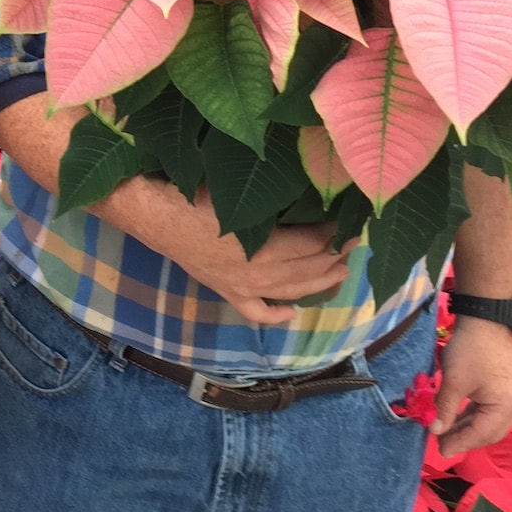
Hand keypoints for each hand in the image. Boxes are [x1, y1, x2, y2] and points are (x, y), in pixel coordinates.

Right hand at [146, 190, 353, 325]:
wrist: (158, 216)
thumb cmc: (197, 197)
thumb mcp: (240, 197)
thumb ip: (276, 205)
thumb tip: (311, 200)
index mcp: (262, 249)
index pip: (311, 245)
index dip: (334, 235)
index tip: (350, 223)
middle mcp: (256, 275)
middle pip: (307, 269)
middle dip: (335, 256)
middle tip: (354, 243)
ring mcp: (242, 288)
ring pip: (291, 292)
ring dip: (320, 282)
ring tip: (341, 271)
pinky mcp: (228, 293)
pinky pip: (257, 312)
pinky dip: (278, 314)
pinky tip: (292, 310)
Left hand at [433, 317, 511, 456]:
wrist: (486, 319)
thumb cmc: (470, 350)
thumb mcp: (453, 381)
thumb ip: (444, 409)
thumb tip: (435, 431)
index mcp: (508, 405)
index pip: (482, 434)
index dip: (460, 444)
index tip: (440, 451)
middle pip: (491, 432)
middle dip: (466, 439)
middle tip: (441, 444)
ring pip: (492, 423)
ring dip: (469, 428)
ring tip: (445, 433)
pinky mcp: (511, 389)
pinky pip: (493, 411)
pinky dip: (476, 417)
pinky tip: (458, 420)